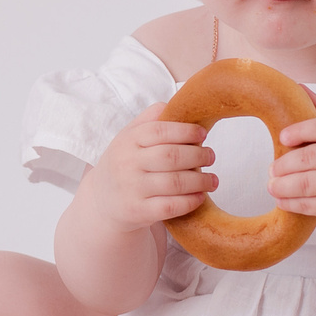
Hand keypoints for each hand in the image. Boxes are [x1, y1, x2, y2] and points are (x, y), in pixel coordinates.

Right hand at [79, 102, 215, 231]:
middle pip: (171, 156)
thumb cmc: (124, 164)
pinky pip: (171, 207)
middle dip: (198, 155)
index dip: (186, 131)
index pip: (159, 130)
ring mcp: (132, 189)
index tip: (203, 134)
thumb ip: (150, 119)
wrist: (101, 202)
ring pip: (174, 183)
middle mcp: (127, 164)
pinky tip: (200, 197)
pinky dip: (190, 201)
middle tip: (212, 156)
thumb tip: (179, 104)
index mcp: (128, 141)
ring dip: (200, 181)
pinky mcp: (138, 211)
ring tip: (213, 180)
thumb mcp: (128, 137)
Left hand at [269, 114, 315, 233]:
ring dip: (282, 185)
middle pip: (310, 157)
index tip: (282, 137)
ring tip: (271, 184)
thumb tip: (297, 86)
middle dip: (284, 164)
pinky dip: (290, 203)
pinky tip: (281, 200)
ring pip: (306, 183)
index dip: (300, 130)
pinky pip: (309, 205)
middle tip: (271, 169)